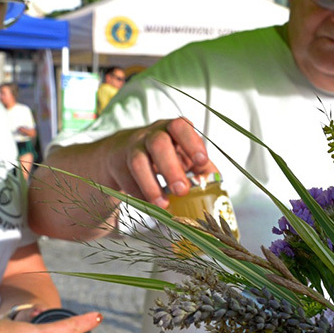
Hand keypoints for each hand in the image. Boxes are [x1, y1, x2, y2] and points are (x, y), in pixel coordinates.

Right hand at [100, 117, 219, 208]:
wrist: (122, 153)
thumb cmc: (165, 154)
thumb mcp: (184, 156)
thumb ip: (201, 168)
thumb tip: (215, 183)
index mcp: (172, 129)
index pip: (181, 127)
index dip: (192, 143)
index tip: (202, 161)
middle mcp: (152, 135)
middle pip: (158, 144)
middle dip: (171, 168)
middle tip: (182, 190)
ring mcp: (133, 148)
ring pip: (138, 162)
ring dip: (151, 185)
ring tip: (163, 205)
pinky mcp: (118, 164)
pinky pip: (127, 180)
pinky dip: (140, 194)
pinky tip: (150, 205)